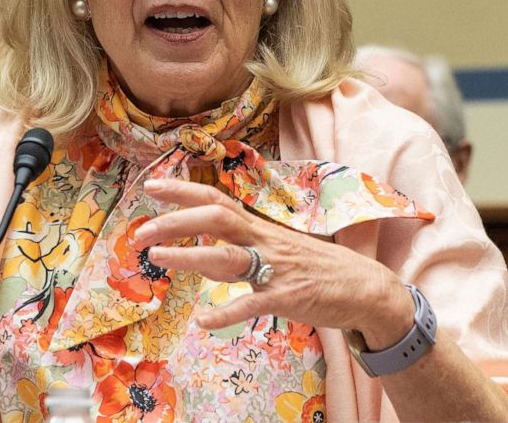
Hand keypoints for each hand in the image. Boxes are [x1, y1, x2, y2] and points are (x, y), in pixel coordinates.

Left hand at [133, 178, 413, 348]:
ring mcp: (276, 268)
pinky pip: (252, 304)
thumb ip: (248, 240)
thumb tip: (212, 237)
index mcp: (260, 228)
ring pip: (228, 257)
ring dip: (190, 258)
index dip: (184, 190)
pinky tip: (204, 322)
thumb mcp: (280, 244)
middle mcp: (265, 241)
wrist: (366, 288)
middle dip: (176, 221)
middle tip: (141, 231)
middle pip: (216, 218)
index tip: (151, 185)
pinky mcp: (287, 297)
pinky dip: (227, 313)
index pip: (217, 199)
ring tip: (157, 260)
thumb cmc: (319, 267)